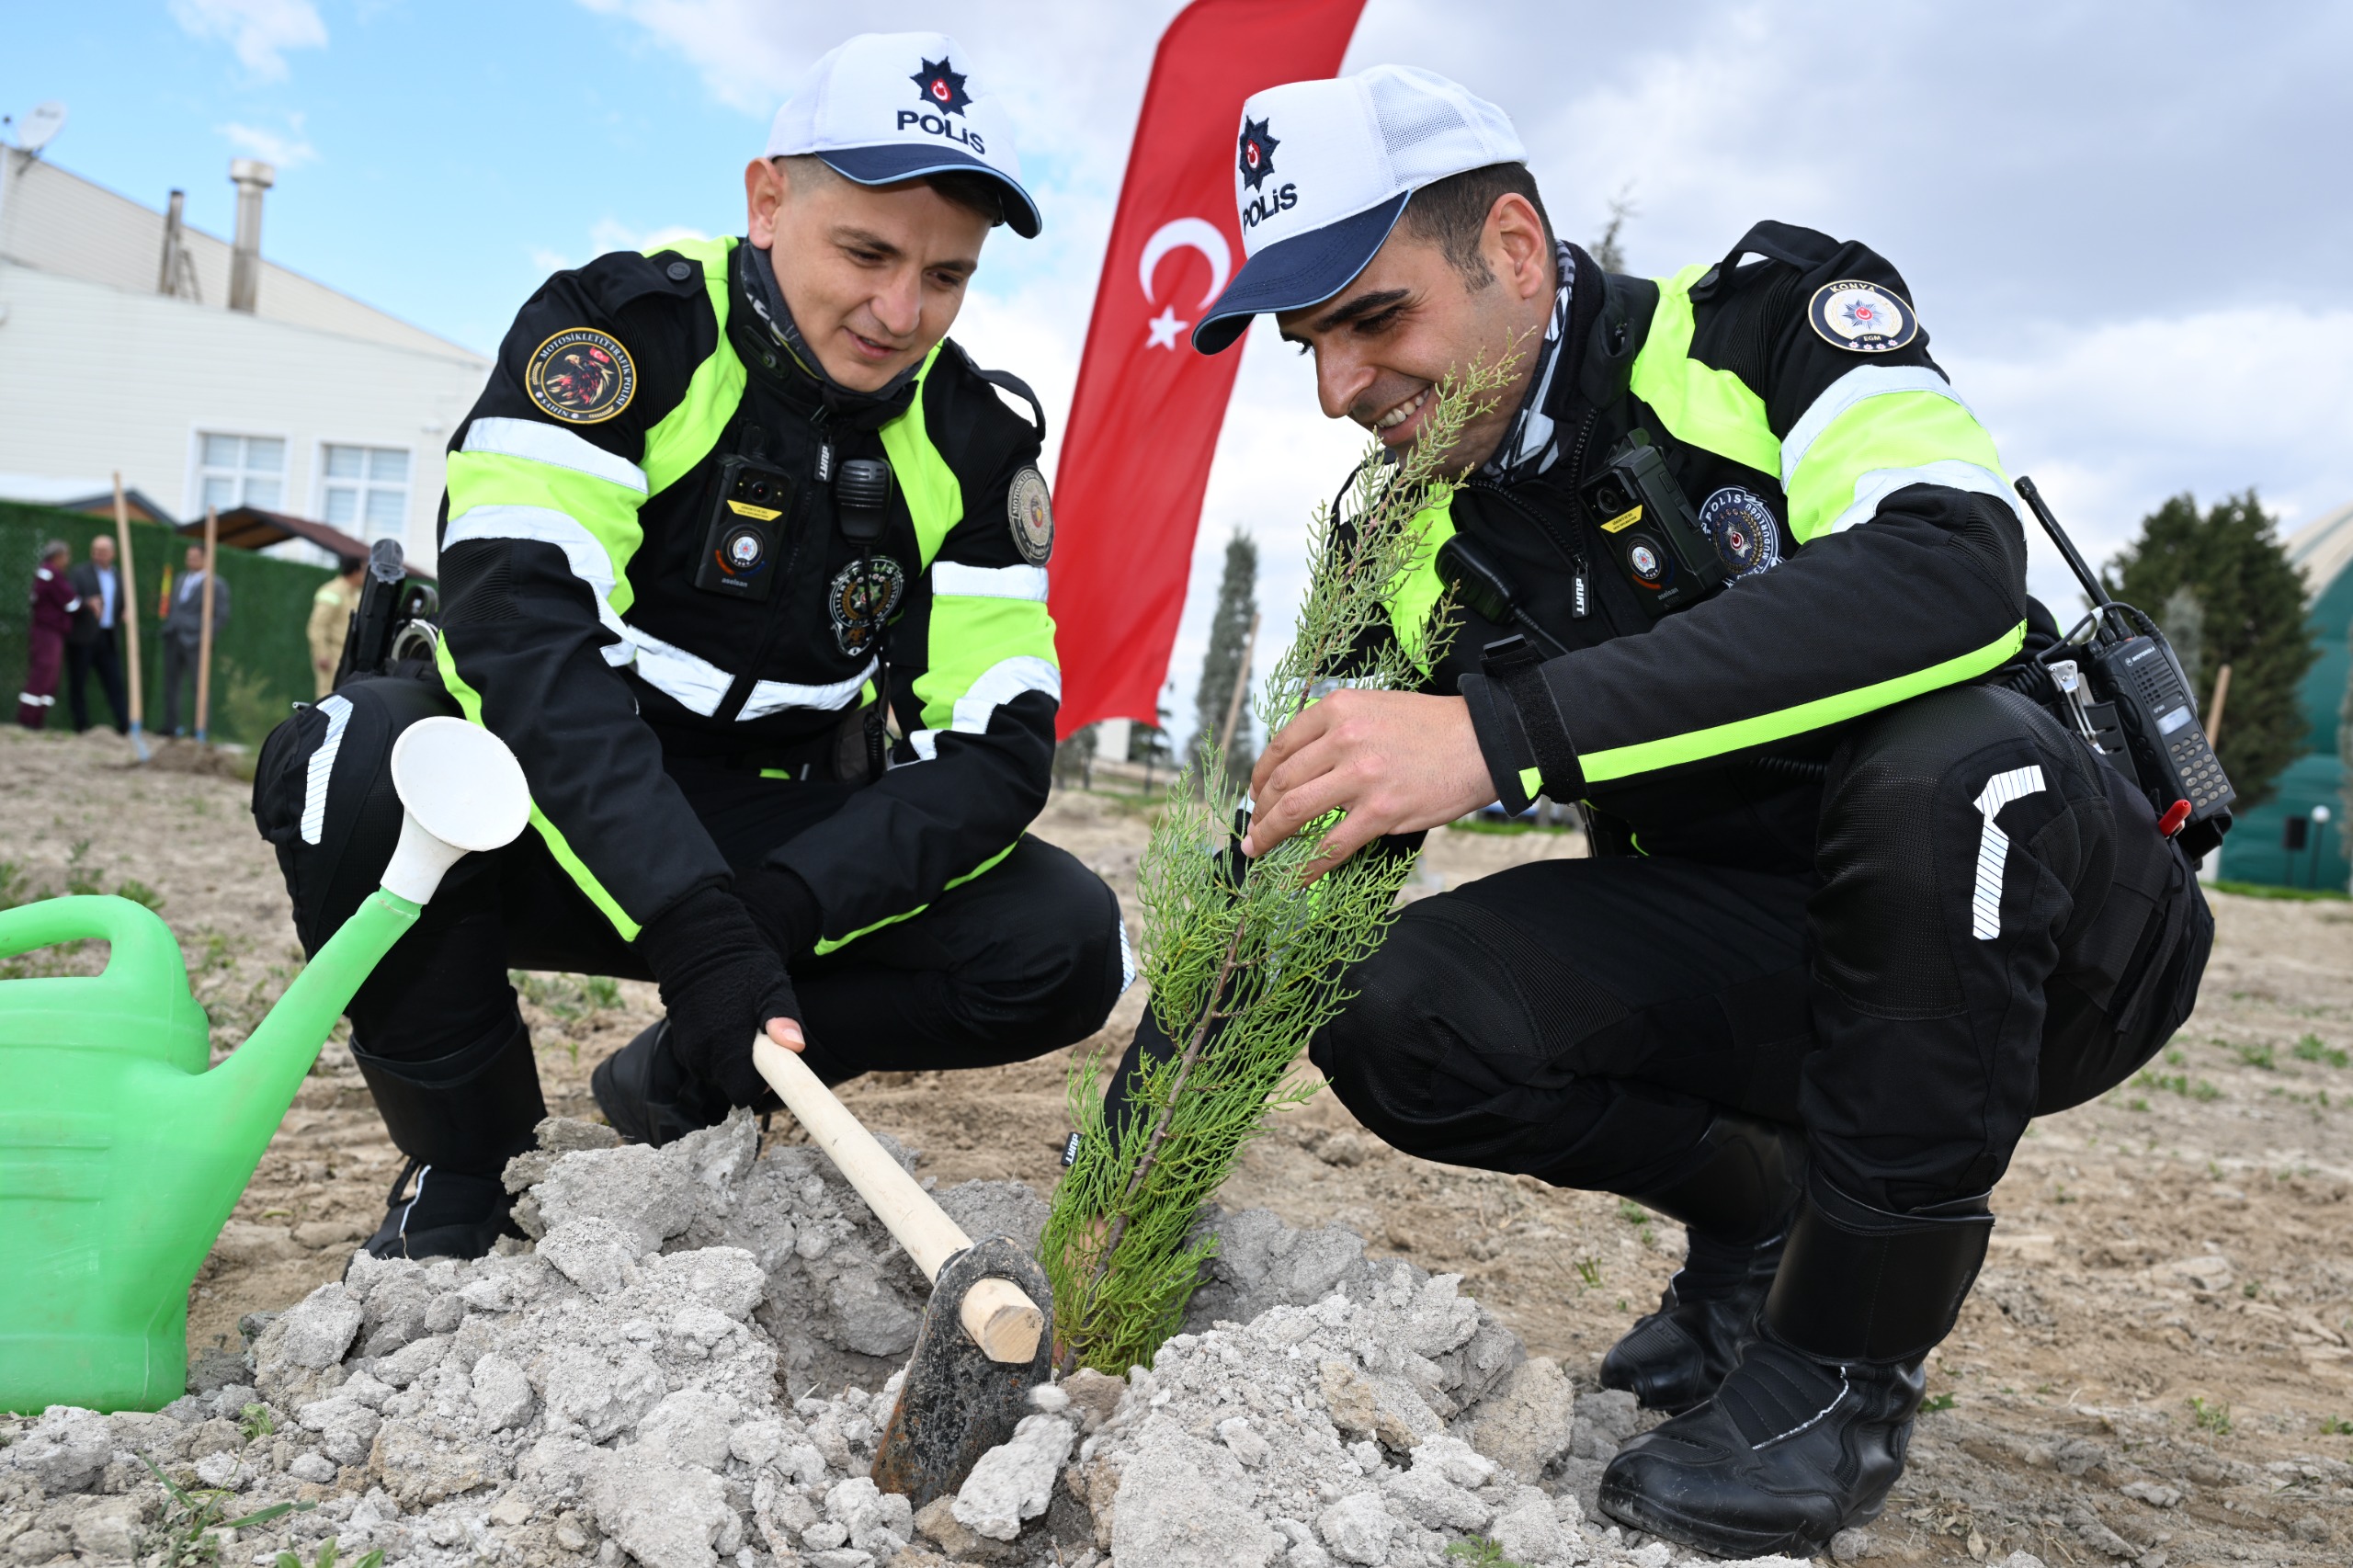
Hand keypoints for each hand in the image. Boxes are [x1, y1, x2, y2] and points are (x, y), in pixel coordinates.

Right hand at [635, 887, 804, 1104]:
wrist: (699, 947)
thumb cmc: (742, 967)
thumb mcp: (771, 986)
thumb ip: (781, 1017)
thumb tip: (795, 1046)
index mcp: (726, 1043)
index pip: (744, 1092)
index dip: (762, 1083)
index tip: (771, 1062)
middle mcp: (702, 1053)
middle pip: (733, 1084)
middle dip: (750, 1069)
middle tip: (759, 1035)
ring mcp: (689, 1051)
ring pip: (719, 1074)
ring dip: (733, 1059)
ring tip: (740, 1025)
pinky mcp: (682, 1046)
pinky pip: (706, 1062)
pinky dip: (718, 1051)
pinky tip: (724, 1024)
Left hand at [1240, 690, 1496, 879]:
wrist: (1484, 740)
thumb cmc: (1432, 726)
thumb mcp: (1376, 706)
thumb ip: (1338, 728)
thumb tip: (1303, 764)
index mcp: (1338, 709)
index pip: (1280, 747)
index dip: (1259, 776)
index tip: (1256, 795)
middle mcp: (1343, 738)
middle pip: (1281, 782)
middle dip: (1259, 812)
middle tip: (1254, 831)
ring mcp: (1361, 776)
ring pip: (1294, 813)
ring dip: (1269, 837)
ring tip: (1259, 852)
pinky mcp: (1381, 811)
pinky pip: (1330, 846)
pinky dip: (1305, 867)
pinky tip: (1293, 878)